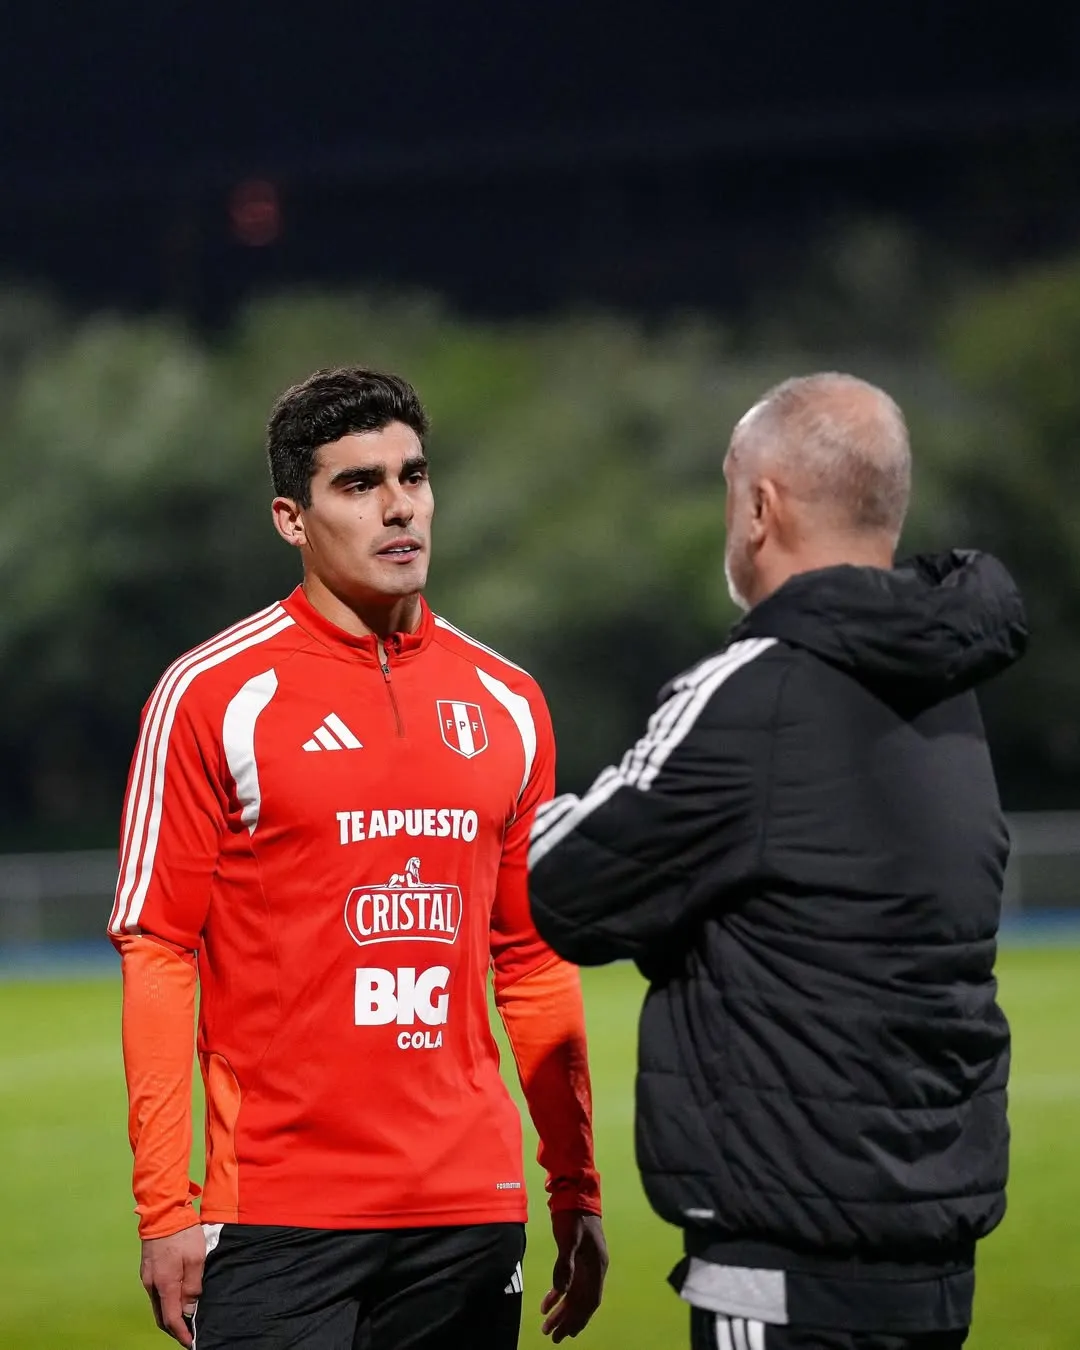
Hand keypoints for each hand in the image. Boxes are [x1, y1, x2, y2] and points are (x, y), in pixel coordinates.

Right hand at [140, 1225, 205, 1346]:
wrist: (163, 1211)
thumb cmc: (182, 1233)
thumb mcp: (196, 1259)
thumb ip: (193, 1286)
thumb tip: (190, 1308)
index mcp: (165, 1283)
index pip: (171, 1318)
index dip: (181, 1333)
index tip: (190, 1342)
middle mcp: (152, 1284)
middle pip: (161, 1315)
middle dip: (174, 1328)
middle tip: (187, 1334)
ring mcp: (147, 1276)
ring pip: (157, 1304)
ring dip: (169, 1314)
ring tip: (184, 1318)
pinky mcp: (147, 1269)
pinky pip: (156, 1293)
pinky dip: (165, 1302)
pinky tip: (176, 1299)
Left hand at [541, 1210, 607, 1341]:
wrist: (575, 1192)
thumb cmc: (573, 1215)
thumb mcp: (568, 1239)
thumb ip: (566, 1265)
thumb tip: (562, 1292)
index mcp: (597, 1265)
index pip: (589, 1300)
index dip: (578, 1319)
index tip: (564, 1334)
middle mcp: (594, 1268)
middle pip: (582, 1302)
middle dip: (568, 1321)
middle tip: (552, 1337)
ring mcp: (586, 1264)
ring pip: (574, 1295)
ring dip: (562, 1311)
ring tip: (547, 1326)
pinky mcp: (577, 1258)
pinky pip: (568, 1283)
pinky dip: (558, 1294)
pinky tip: (546, 1304)